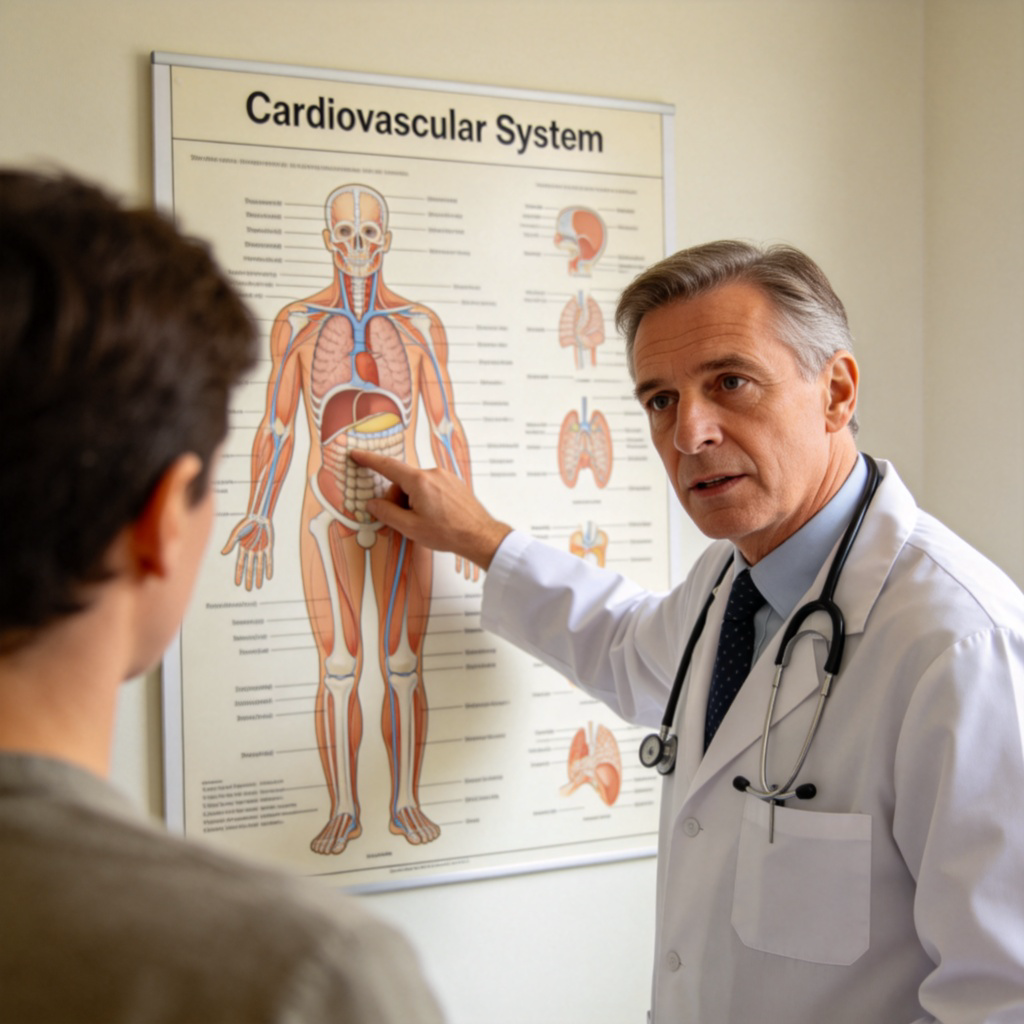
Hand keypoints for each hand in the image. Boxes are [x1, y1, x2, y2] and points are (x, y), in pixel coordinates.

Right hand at [221, 514, 273, 590]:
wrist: (259, 516)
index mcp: (242, 549)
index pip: (240, 565)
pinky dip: (268, 568)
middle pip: (250, 568)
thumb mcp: (236, 533)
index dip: (239, 574)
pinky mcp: (268, 547)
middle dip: (249, 579)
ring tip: (258, 586)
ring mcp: (260, 550)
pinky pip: (269, 560)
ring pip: (259, 566)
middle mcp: (251, 551)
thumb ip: (231, 544)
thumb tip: (223, 553)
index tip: (238, 584)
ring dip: (259, 576)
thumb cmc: (246, 523)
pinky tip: (268, 577)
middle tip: (249, 589)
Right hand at [349, 449, 510, 571]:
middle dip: (398, 500)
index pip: (388, 466)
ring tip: (424, 522)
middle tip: (404, 522)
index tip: (356, 454)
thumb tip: (373, 504)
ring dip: (413, 502)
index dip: (369, 460)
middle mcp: (433, 473)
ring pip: (417, 486)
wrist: (480, 535)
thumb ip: (387, 513)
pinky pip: (431, 487)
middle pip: (403, 482)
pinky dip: (425, 500)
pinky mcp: (454, 483)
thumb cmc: (448, 532)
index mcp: (419, 481)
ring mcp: (445, 477)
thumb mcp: (410, 527)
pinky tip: (434, 517)